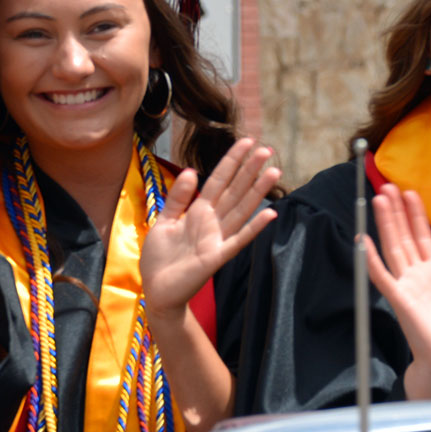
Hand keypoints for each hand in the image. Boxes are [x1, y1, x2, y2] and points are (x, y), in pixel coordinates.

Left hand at [142, 137, 279, 316]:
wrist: (156, 290)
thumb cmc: (160, 258)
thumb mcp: (163, 221)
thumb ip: (177, 198)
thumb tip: (193, 171)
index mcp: (199, 211)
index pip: (219, 180)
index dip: (232, 161)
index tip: (247, 142)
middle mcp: (212, 222)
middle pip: (235, 191)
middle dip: (250, 170)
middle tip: (267, 149)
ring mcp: (217, 238)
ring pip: (241, 209)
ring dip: (258, 190)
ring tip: (274, 171)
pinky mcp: (217, 256)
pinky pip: (238, 239)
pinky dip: (254, 227)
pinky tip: (270, 213)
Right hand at [363, 184, 430, 400]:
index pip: (423, 238)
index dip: (417, 215)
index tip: (410, 193)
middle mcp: (419, 275)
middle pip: (405, 237)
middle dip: (397, 212)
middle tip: (388, 186)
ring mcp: (407, 285)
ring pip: (394, 247)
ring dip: (386, 224)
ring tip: (380, 199)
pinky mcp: (399, 298)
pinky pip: (382, 275)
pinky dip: (370, 259)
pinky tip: (363, 241)